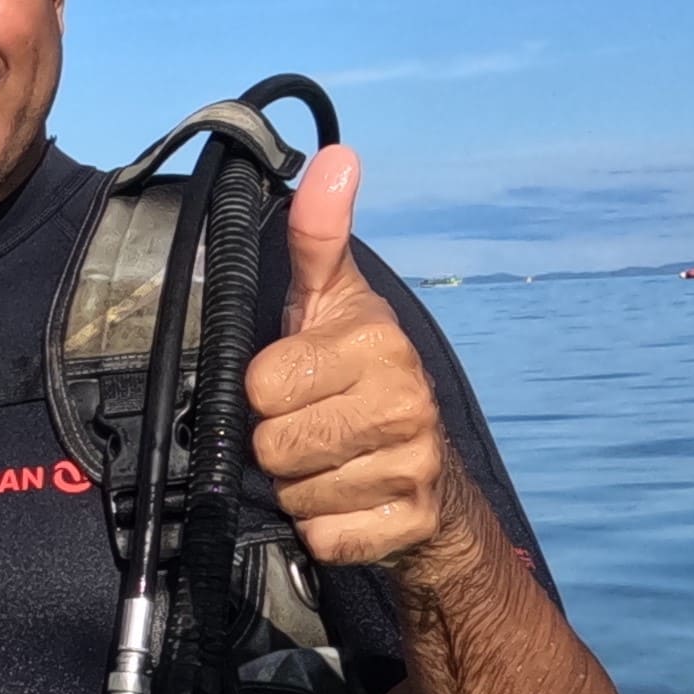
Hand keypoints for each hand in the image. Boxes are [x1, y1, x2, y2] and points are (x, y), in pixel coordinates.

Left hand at [244, 144, 477, 575]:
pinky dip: (324, 529)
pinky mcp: (412, 524)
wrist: (432, 482)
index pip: (261, 384)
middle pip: (272, 444)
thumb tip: (338, 156)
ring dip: (299, 488)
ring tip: (330, 465)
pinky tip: (349, 503)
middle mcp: (406, 401)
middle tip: (309, 429)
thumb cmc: (358, 379)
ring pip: (294, 493)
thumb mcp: (330, 302)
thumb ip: (318, 236)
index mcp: (378, 344)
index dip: (263, 392)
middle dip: (277, 444)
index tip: (293, 385)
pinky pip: (323, 537)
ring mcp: (415, 466)